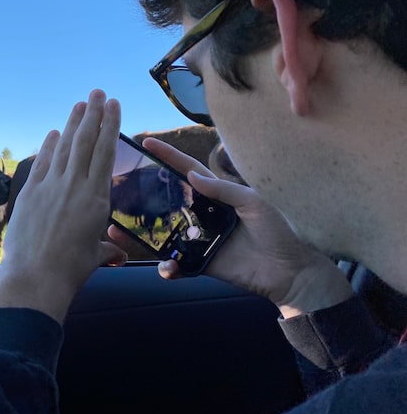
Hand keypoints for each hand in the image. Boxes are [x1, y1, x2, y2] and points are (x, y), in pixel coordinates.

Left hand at [0, 89, 124, 323]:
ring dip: (71, 124)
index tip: (113, 105)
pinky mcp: (30, 192)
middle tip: (97, 93)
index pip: (105, 152)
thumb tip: (116, 255)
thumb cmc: (71, 270)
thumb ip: (107, 249)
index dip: (110, 125)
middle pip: (85, 141)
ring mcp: (50, 186)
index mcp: (97, 197)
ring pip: (63, 147)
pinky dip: (47, 146)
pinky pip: (41, 163)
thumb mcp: (95, 257)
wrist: (36, 276)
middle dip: (92, 114)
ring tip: (79, 105)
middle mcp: (74, 185)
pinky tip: (52, 133)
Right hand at [107, 137, 351, 317]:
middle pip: (169, 201)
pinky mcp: (202, 263)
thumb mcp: (254, 202)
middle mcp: (204, 214)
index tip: (148, 142)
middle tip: (121, 190)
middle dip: (145, 196)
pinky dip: (169, 268)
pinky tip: (167, 268)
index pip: (187, 170)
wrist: (292, 271)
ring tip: (122, 233)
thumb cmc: (279, 230)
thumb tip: (192, 176)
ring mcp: (200, 239)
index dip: (168, 156)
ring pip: (166, 233)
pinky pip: (178, 264)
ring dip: (145, 235)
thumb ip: (224, 190)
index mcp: (217, 194)